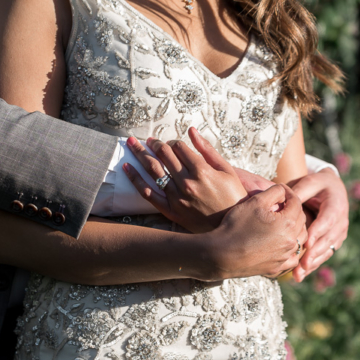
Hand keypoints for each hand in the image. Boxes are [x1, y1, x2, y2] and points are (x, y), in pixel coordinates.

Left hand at [121, 127, 247, 232]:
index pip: (179, 147)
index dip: (173, 141)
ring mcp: (177, 198)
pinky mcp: (171, 211)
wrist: (231, 229)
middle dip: (155, 144)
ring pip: (153, 170)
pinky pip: (148, 194)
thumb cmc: (232, 197)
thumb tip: (192, 130)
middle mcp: (186, 183)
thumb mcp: (227, 170)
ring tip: (132, 143)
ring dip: (140, 154)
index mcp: (201, 171)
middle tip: (150, 140)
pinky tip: (127, 168)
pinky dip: (136, 179)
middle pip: (164, 155)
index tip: (172, 143)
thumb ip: (208, 150)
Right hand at [198, 184, 307, 280]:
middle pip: (301, 220)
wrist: (221, 255)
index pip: (296, 202)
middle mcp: (291, 241)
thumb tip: (284, 190)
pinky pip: (293, 259)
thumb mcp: (254, 202)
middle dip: (294, 210)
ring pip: (300, 239)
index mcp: (288, 223)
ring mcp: (285, 256)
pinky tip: (284, 245)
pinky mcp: (277, 268)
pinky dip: (292, 251)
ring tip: (284, 224)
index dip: (289, 193)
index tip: (282, 191)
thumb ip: (274, 192)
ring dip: (296, 229)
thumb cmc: (236, 226)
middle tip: (282, 205)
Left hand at [287, 168, 348, 281]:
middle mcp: (341, 221)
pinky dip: (313, 265)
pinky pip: (324, 255)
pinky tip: (300, 275)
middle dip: (315, 253)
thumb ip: (299, 192)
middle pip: (328, 239)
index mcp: (336, 205)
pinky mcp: (333, 242)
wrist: (331, 189)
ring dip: (313, 263)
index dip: (318, 233)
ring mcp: (338, 233)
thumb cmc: (317, 185)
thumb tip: (284, 203)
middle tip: (302, 265)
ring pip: (326, 250)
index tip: (307, 244)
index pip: (327, 220)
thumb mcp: (309, 182)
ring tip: (299, 274)